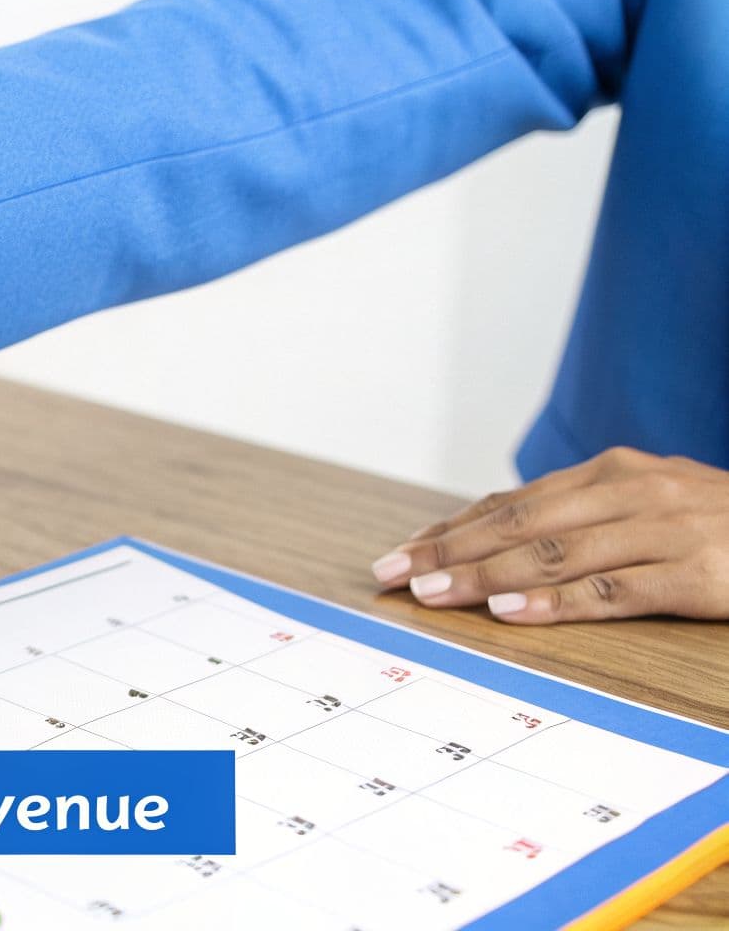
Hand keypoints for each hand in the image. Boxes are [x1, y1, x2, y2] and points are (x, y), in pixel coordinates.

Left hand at [370, 447, 728, 622]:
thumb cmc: (724, 528)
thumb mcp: (648, 510)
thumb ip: (581, 519)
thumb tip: (495, 537)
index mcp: (615, 474)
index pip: (513, 504)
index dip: (450, 528)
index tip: (399, 552)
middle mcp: (632, 492)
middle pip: (518, 524)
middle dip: (447, 551)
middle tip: (391, 574)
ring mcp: (665, 530)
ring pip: (553, 554)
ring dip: (483, 576)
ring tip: (431, 593)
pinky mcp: (697, 572)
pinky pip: (613, 590)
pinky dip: (555, 602)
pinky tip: (511, 613)